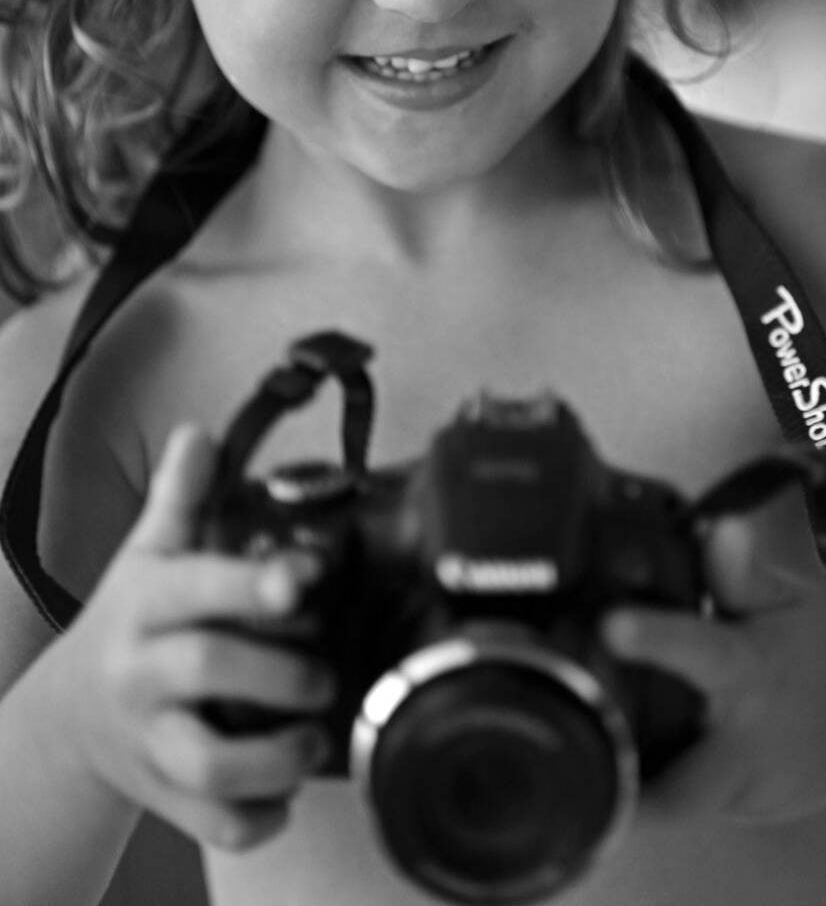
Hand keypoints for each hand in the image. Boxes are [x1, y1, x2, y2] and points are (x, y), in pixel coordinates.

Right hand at [51, 425, 336, 850]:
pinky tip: (286, 796)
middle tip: (325, 674)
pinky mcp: (163, 796)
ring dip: (274, 756)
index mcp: (148, 603)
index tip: (302, 579)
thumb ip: (182, 495)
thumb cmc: (133, 622)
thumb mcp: (149, 553)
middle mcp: (143, 671)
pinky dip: (256, 819)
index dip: (251, 584)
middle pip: (207, 668)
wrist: (70, 716)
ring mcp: (150, 739)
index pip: (197, 587)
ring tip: (313, 739)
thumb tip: (199, 431)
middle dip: (279, 670)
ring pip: (207, 762)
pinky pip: (211, 823)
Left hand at [603, 515, 825, 821]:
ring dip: (634, 786)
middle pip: (673, 792)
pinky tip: (635, 755)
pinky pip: (690, 803)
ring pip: (674, 804)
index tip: (610, 625)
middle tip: (564, 766)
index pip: (698, 651)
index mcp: (750, 672)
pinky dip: (660, 783)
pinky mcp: (743, 813)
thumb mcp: (790, 602)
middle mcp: (744, 744)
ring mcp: (745, 792)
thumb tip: (718, 529)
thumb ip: (741, 574)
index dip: (652, 638)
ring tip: (587, 757)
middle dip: (622, 787)